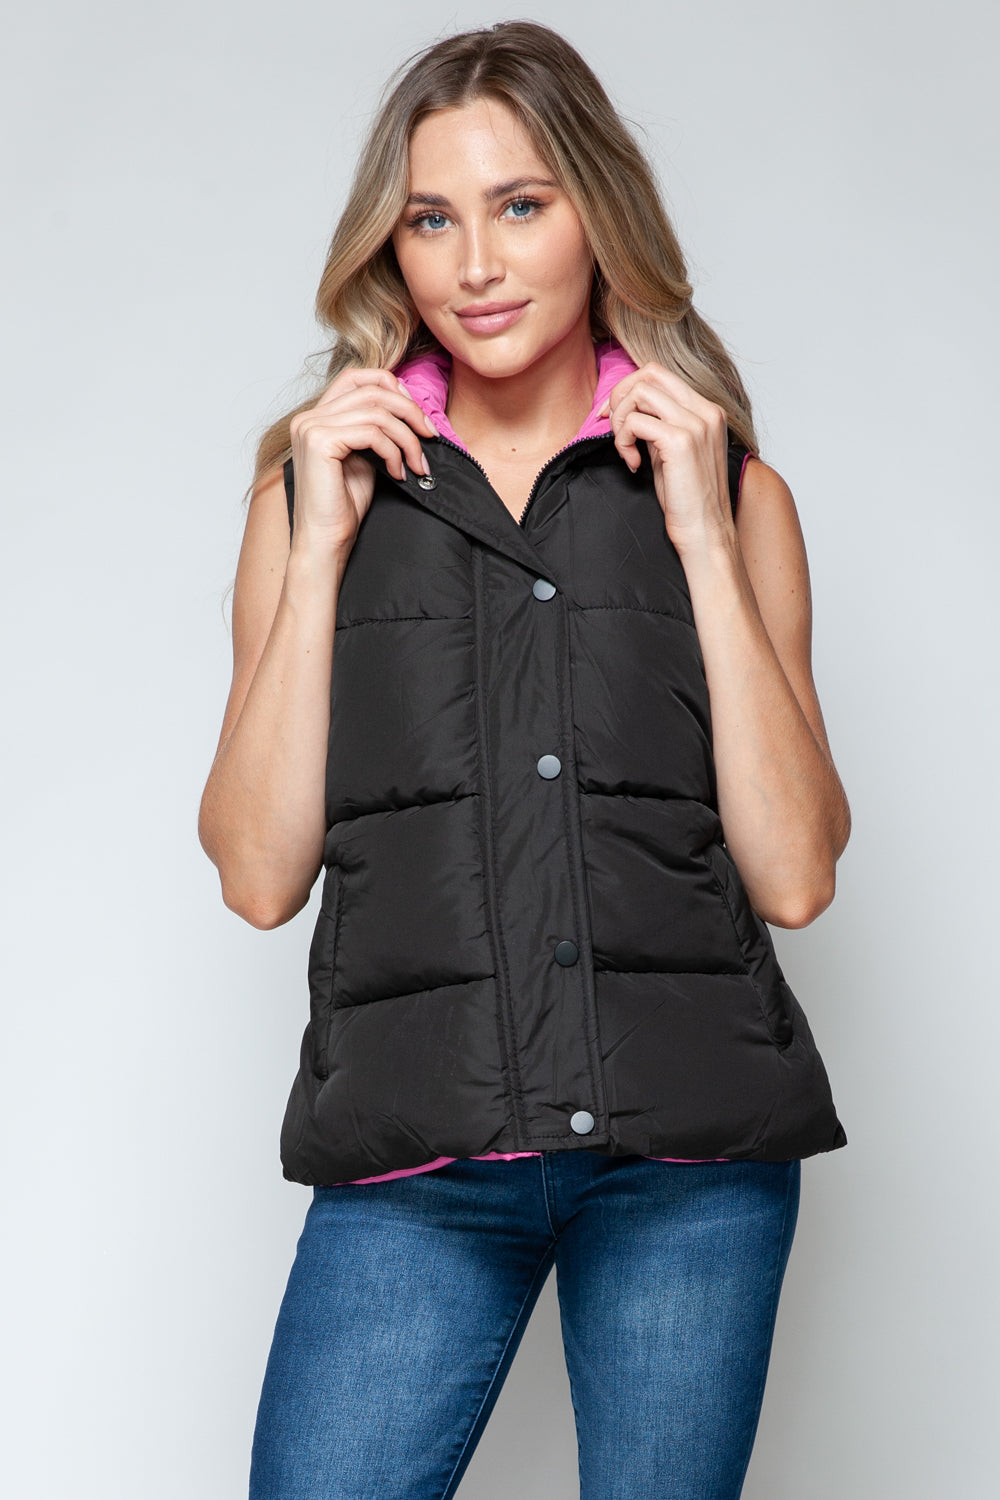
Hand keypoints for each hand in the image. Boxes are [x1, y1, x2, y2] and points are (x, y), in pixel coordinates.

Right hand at [288, 368, 437, 551]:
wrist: (326, 541)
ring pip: (377, 412)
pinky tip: (399, 474)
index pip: (358, 377)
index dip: (393, 388)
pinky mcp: (319, 442)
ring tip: (417, 464)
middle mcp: (308, 417)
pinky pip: (372, 433)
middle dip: (410, 411)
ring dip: (407, 438)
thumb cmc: (345, 506)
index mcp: (316, 416)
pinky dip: (394, 451)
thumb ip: (377, 430)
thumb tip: (410, 410)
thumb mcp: (366, 458)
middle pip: (373, 390)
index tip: (418, 417)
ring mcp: (311, 428)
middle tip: (430, 437)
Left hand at [597, 363, 733, 556]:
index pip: (660, 375)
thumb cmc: (688, 501)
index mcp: (708, 411)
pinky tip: (632, 464)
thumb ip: (658, 427)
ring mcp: (696, 424)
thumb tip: (630, 412)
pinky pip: (635, 422)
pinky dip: (623, 440)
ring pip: (640, 393)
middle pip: (650, 373)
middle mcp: (706, 411)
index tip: (611, 417)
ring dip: (621, 420)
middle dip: (620, 396)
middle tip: (611, 427)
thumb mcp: (672, 454)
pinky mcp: (680, 441)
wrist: (706, 534)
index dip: (628, 390)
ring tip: (625, 450)